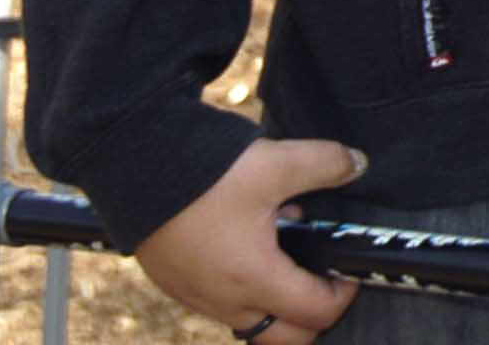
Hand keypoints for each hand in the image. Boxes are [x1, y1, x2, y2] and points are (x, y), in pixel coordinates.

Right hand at [128, 138, 365, 343]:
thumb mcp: (276, 162)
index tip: (349, 268)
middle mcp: (223, 299)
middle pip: (284, 337)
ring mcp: (196, 296)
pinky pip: (223, 304)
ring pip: (251, 321)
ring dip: (277, 298)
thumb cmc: (203, 174)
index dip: (344, 293)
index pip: (316, 313)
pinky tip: (249, 238)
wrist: (132, 168)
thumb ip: (326, 164)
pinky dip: (246, 285)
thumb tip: (357, 164)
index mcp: (253, 278)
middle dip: (313, 314)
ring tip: (283, 244)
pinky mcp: (178, 284)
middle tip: (324, 275)